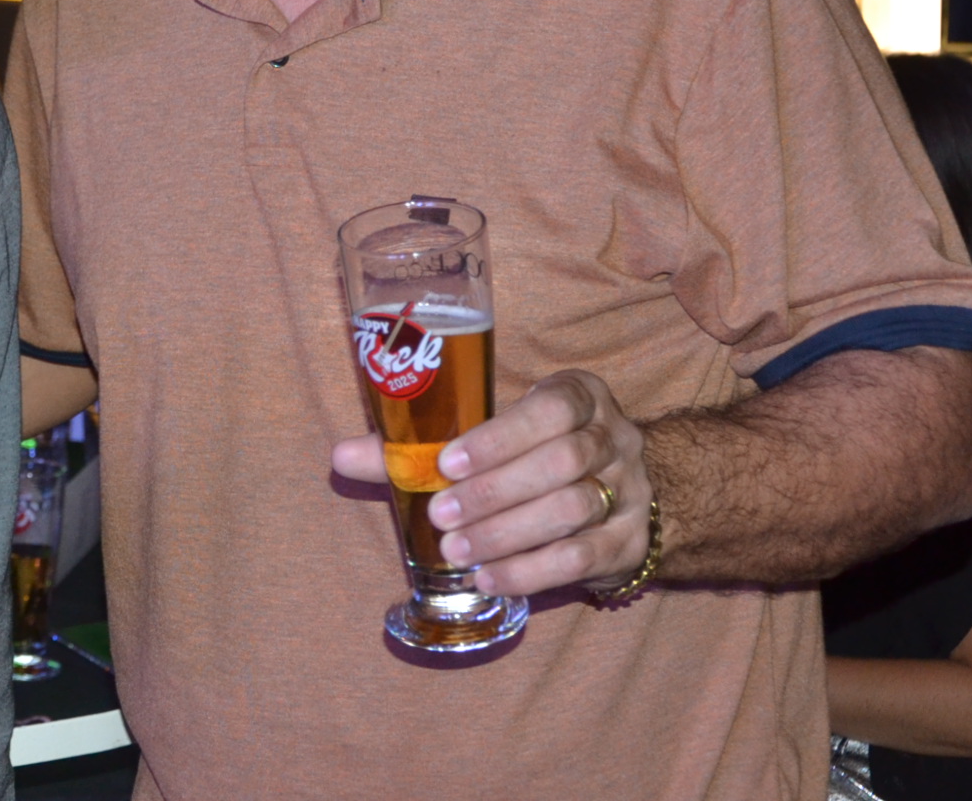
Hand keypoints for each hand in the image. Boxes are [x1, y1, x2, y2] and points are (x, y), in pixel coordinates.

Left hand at [331, 369, 651, 597]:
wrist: (625, 498)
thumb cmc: (534, 457)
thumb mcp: (491, 438)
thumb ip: (420, 446)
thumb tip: (339, 455)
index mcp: (578, 396)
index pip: (550, 407)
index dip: (500, 436)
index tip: (448, 462)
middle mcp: (614, 436)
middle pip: (562, 461)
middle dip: (494, 491)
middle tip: (441, 517)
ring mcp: (631, 490)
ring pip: (574, 509)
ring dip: (508, 533)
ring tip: (456, 552)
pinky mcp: (632, 542)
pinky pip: (583, 557)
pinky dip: (531, 570)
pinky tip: (489, 577)